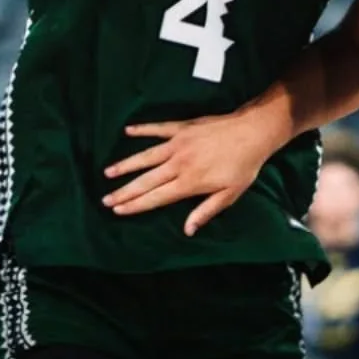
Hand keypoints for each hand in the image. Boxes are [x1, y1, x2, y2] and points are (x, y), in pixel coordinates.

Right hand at [101, 109, 276, 235]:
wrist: (253, 132)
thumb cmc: (244, 166)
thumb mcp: (230, 194)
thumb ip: (206, 211)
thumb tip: (188, 230)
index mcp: (189, 182)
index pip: (156, 197)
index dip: (136, 205)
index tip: (119, 210)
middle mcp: (179, 164)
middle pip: (146, 181)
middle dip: (124, 191)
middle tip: (105, 199)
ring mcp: (178, 144)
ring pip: (146, 156)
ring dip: (126, 165)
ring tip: (108, 172)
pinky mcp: (182, 128)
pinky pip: (157, 129)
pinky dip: (142, 130)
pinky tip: (128, 131)